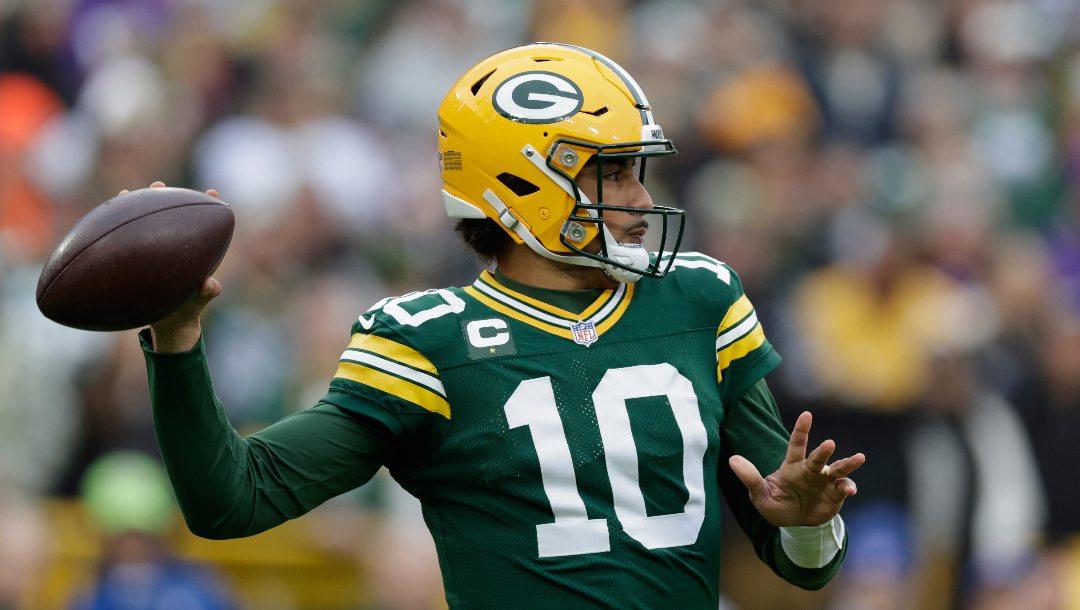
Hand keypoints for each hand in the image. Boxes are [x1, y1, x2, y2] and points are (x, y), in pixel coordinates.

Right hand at [121, 181, 222, 352]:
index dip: (208, 207)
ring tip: (128, 193)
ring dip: (137, 209)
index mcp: (194, 254)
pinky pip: (126, 245)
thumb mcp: (196, 305)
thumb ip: (206, 295)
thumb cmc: (186, 313)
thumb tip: (211, 284)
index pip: (203, 226)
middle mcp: (174, 248)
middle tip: (159, 186)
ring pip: (146, 226)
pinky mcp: (137, 262)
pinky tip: (102, 223)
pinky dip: (117, 234)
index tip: (212, 191)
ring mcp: (154, 253)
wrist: (168, 327)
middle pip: (171, 218)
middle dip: (166, 199)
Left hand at [728, 411, 864, 526]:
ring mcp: (824, 481)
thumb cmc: (776, 505)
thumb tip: (732, 460)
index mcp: (792, 467)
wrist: (795, 525)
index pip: (796, 445)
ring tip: (859, 457)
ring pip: (838, 469)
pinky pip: (844, 487)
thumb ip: (749, 478)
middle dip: (824, 451)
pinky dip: (848, 487)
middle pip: (818, 457)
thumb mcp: (760, 495)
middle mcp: (811, 470)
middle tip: (829, 443)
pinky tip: (850, 490)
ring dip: (847, 464)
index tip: (806, 414)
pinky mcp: (835, 494)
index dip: (801, 430)